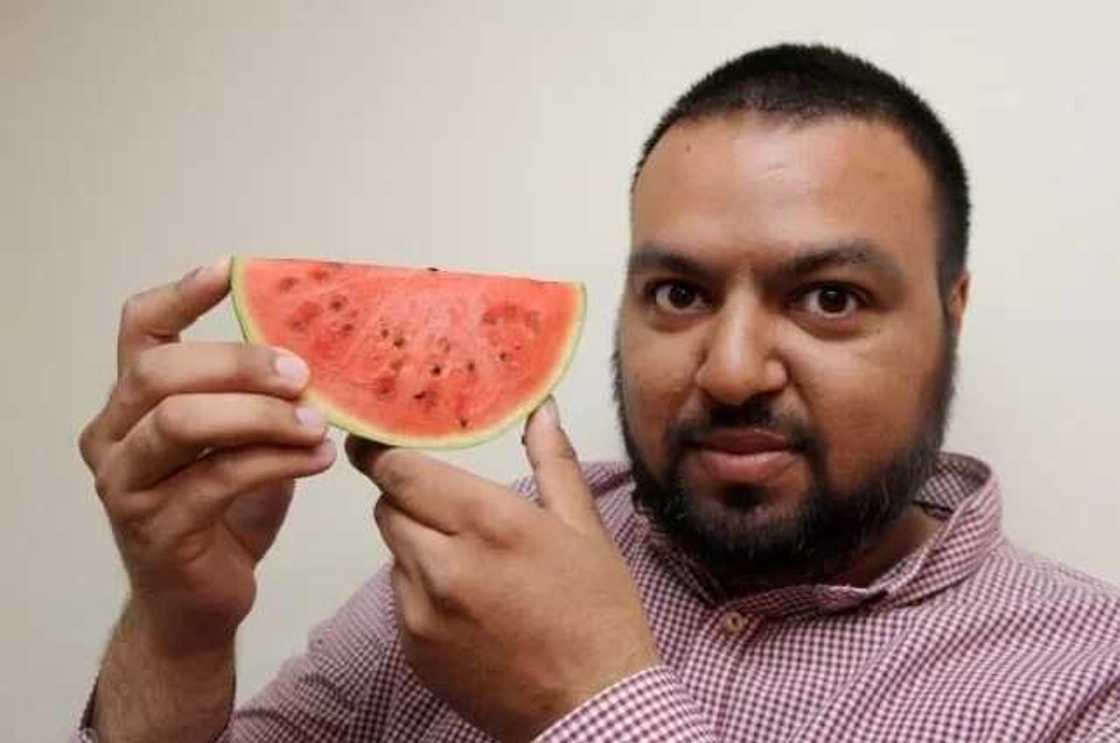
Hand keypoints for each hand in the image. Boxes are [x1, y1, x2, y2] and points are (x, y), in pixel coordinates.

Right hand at [78, 259, 335, 654]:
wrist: (201, 601)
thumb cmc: (224, 511)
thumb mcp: (242, 440)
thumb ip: (260, 397)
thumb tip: (321, 350)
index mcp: (131, 403)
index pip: (139, 330)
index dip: (181, 294)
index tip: (229, 270)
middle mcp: (112, 437)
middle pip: (163, 372)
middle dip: (239, 363)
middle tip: (303, 370)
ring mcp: (125, 483)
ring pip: (182, 422)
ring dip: (261, 415)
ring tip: (316, 422)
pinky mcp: (154, 527)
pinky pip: (218, 479)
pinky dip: (278, 462)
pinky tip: (320, 458)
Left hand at [347, 399, 658, 742]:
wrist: (592, 708)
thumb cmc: (598, 613)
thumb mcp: (584, 529)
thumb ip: (553, 462)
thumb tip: (541, 409)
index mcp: (488, 523)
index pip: (400, 470)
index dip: (383, 451)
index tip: (379, 440)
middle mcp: (444, 563)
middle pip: (387, 506)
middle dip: (407, 495)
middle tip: (441, 500)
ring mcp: (422, 612)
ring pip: (393, 551)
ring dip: (415, 542)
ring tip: (466, 558)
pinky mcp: (413, 649)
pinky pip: (400, 597)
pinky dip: (420, 587)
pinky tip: (465, 601)